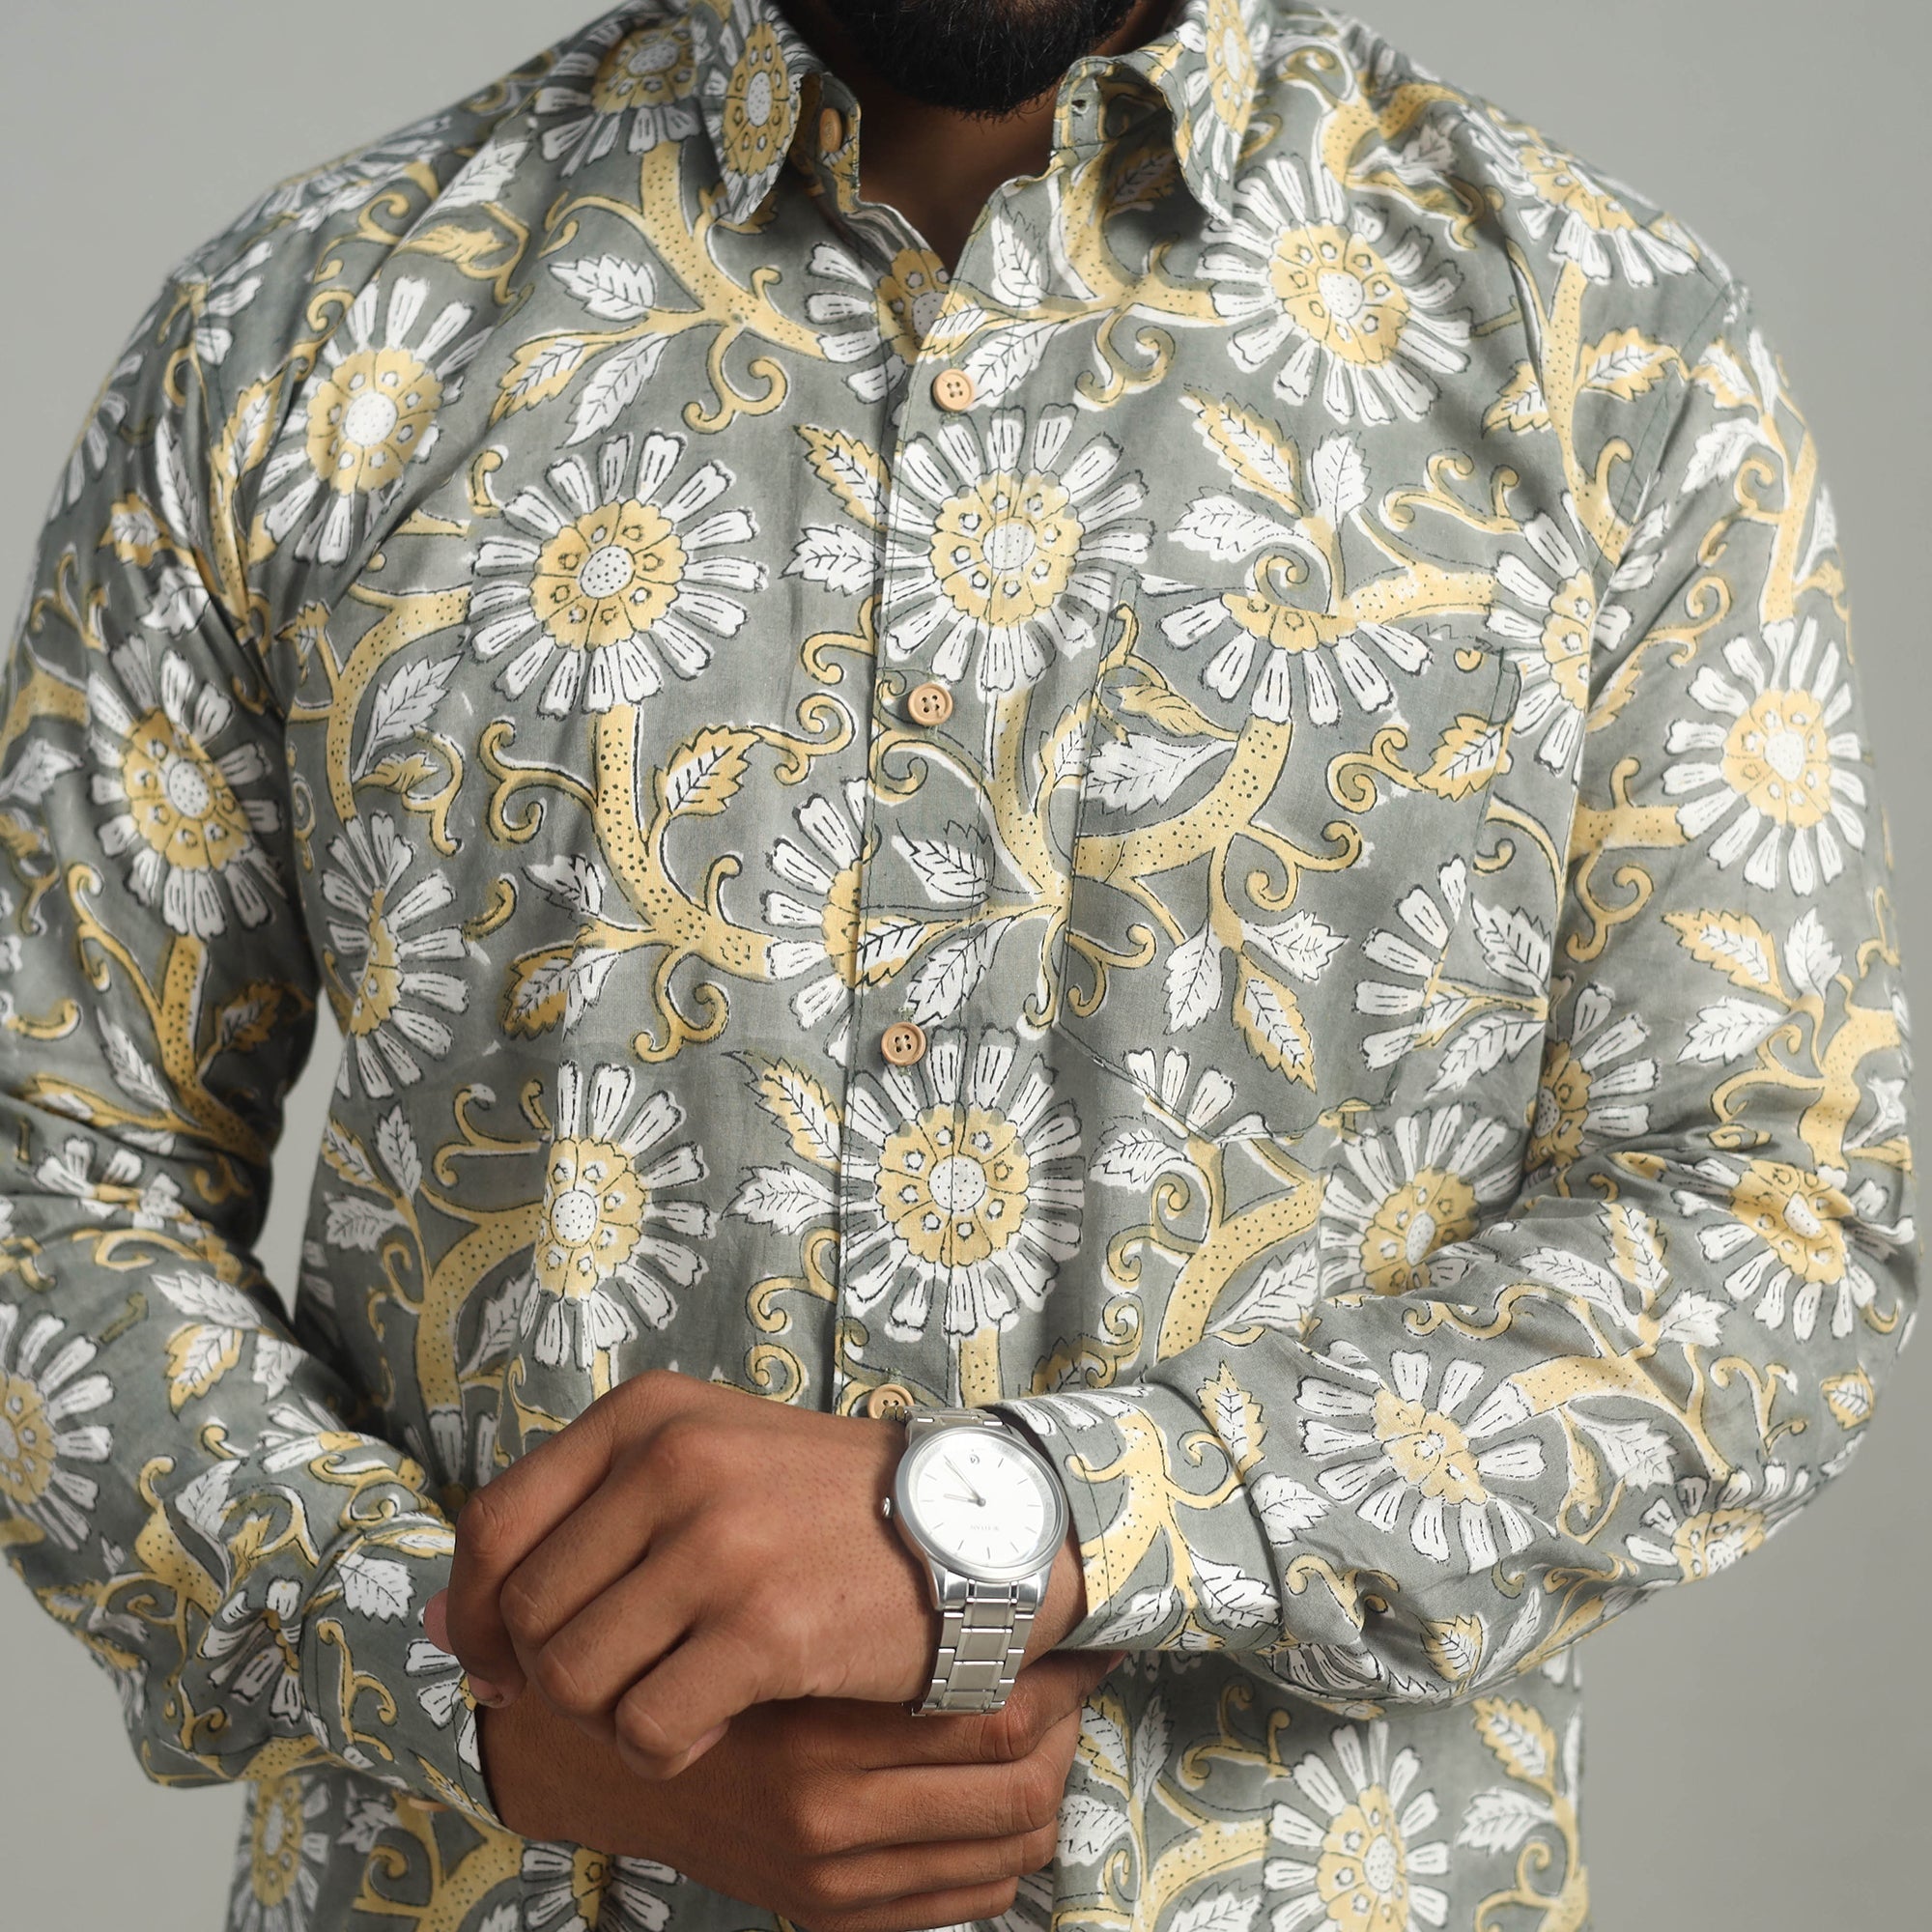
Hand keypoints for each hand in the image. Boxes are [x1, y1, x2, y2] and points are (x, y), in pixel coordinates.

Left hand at [437, 1371, 1087, 1776]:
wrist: (972, 1528)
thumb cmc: (822, 1506)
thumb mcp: (700, 1467)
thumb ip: (575, 1526)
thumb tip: (438, 1620)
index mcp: (647, 1414)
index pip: (494, 1525)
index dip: (477, 1611)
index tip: (501, 1657)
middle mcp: (672, 1462)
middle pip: (528, 1613)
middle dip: (550, 1675)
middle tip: (618, 1681)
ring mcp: (719, 1543)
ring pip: (574, 1680)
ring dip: (607, 1716)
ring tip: (671, 1696)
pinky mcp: (764, 1627)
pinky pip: (647, 1729)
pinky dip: (662, 1750)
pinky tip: (712, 1724)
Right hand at [480, 1647, 1120, 1931]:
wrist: (592, 1752)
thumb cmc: (690, 1649)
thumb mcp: (758, 1609)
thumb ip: (856, 1604)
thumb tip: (994, 1562)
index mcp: (819, 1736)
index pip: (997, 1717)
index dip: (1057, 1673)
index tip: (1084, 1627)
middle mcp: (829, 1821)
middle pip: (1022, 1787)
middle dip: (1068, 1724)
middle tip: (1080, 1665)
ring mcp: (833, 1880)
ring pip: (1011, 1844)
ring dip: (1049, 1780)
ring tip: (1051, 1715)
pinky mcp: (833, 1914)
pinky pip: (970, 1895)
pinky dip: (1007, 1842)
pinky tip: (1006, 1780)